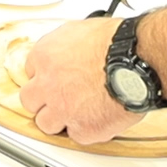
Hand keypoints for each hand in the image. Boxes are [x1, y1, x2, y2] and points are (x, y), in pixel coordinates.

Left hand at [20, 18, 143, 144]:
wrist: (137, 60)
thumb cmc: (116, 42)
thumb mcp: (80, 30)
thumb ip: (64, 46)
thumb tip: (65, 52)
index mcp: (45, 56)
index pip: (31, 72)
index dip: (45, 77)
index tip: (54, 80)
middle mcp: (48, 84)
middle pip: (30, 100)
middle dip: (43, 100)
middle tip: (59, 99)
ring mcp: (63, 109)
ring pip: (45, 123)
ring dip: (59, 119)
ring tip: (78, 112)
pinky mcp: (83, 128)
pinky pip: (76, 135)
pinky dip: (86, 129)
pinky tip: (97, 118)